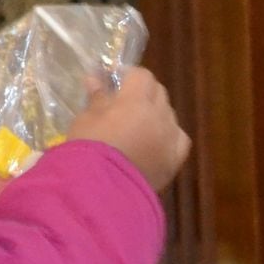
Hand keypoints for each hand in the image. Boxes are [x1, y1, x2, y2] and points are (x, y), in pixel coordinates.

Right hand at [66, 68, 190, 192]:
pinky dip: (168, 136)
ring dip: (155, 114)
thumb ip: (97, 98)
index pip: (142, 75)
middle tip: (122, 103)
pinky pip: (178, 139)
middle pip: (158, 93)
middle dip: (143, 93)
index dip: (129, 75)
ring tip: (135, 127)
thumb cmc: (89, 147)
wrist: (102, 188)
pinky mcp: (175, 158)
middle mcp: (160, 114)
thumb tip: (95, 78)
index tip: (115, 82)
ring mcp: (171, 137)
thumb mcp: (86, 119)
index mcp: (137, 100)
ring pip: (168, 115)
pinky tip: (156, 142)